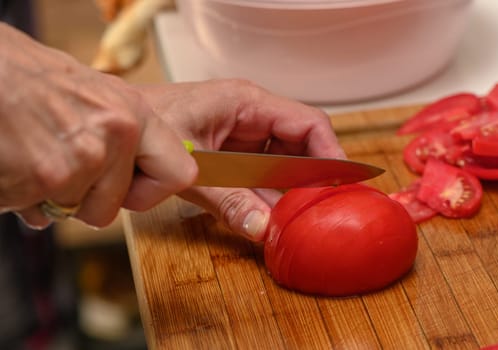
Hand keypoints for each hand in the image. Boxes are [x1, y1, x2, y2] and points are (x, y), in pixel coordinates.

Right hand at [0, 23, 196, 227]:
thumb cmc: (30, 78)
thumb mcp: (94, 95)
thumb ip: (119, 136)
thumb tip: (130, 174)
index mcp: (136, 113)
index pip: (181, 173)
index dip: (152, 190)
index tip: (134, 190)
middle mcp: (119, 133)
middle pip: (113, 207)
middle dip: (84, 201)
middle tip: (62, 170)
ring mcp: (86, 157)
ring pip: (76, 211)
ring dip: (51, 197)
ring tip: (35, 156)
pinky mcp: (49, 176)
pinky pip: (41, 212)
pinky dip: (23, 197)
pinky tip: (17, 163)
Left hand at [139, 79, 345, 240]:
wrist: (115, 132)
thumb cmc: (146, 127)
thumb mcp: (191, 166)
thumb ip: (228, 198)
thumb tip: (264, 226)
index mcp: (247, 103)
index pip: (308, 124)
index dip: (331, 154)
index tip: (344, 185)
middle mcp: (251, 117)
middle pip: (300, 147)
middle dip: (312, 180)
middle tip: (323, 212)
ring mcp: (241, 137)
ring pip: (282, 166)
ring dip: (289, 194)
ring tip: (300, 221)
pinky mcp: (231, 156)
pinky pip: (260, 178)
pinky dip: (266, 198)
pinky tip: (270, 218)